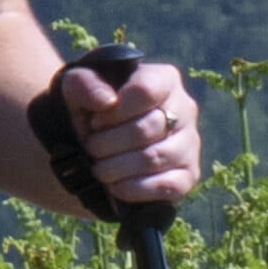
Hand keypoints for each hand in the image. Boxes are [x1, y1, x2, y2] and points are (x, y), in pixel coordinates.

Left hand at [37, 47, 203, 218]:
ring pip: (154, 158)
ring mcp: (190, 144)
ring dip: (116, 167)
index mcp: (164, 79)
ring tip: (99, 167)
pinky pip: (167, 187)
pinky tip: (115, 185)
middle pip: (147, 128)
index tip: (96, 121)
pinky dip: (134, 189)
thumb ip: (85, 85)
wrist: (99, 143)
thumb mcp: (77, 88)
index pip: (145, 91)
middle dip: (109, 143)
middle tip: (91, 147)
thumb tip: (107, 102)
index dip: (114, 111)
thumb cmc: (92, 108)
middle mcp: (185, 109)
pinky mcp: (189, 176)